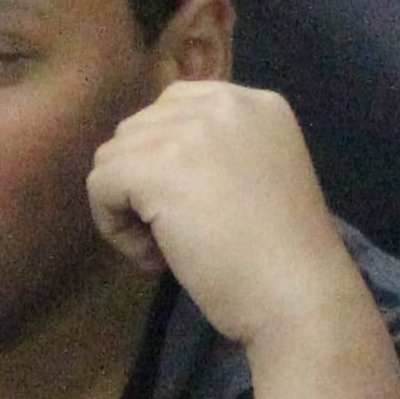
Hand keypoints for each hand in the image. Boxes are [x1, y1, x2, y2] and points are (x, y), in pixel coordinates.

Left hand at [87, 79, 366, 357]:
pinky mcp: (157, 166)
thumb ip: (216, 152)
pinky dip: (115, 227)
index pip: (176, 106)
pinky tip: (157, 258)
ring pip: (113, 157)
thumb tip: (149, 161)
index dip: (168, 160)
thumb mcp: (260, 176)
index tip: (196, 209)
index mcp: (255, 103)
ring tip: (171, 249)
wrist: (299, 296)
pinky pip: (100, 185)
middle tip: (184, 234)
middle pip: (139, 129)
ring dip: (129, 207)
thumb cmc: (282, 257)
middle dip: (146, 182)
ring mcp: (189, 129)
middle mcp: (223, 102)